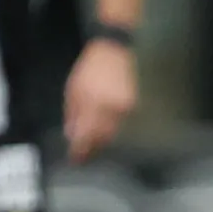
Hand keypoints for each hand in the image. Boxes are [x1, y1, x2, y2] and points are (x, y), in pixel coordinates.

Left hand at [65, 36, 136, 161]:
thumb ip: (73, 113)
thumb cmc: (92, 69)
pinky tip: (112, 134)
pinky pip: (128, 126)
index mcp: (93, 103)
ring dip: (105, 142)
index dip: (80, 151)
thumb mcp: (74, 89)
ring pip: (117, 134)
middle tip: (85, 155)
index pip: (86, 136)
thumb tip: (72, 135)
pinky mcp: (139, 106)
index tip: (75, 160)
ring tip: (97, 147)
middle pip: (102, 139)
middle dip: (92, 148)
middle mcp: (113, 109)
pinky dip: (118, 132)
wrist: (118, 51)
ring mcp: (129, 108)